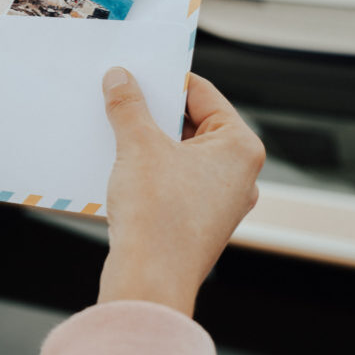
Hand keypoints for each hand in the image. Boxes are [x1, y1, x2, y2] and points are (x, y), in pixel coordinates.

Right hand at [97, 68, 263, 315]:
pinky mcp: (198, 223)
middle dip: (153, 113)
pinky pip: (173, 182)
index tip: (135, 72)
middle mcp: (239, 174)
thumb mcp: (138, 146)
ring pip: (180, 155)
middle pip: (191, 124)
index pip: (201, 94)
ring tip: (113, 130)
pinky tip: (117, 165)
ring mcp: (220, 202)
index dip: (165, 81)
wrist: (150, 282)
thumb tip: (120, 78)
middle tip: (119, 98)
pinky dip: (148, 170)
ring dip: (146, 142)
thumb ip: (129, 106)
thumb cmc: (158, 216)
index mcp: (240, 147)